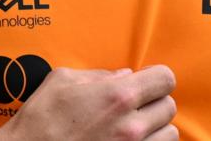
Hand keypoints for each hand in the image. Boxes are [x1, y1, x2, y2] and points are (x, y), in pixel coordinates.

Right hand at [0, 65, 176, 140]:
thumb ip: (98, 75)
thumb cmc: (40, 118)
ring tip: (133, 127)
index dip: (155, 78)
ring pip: (170, 133)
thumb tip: (125, 75)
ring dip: (156, 128)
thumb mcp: (60, 80)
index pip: (165, 79)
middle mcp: (132, 125)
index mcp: (117, 96)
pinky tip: (129, 140)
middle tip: (133, 106)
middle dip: (152, 102)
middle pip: (169, 106)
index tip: (145, 82)